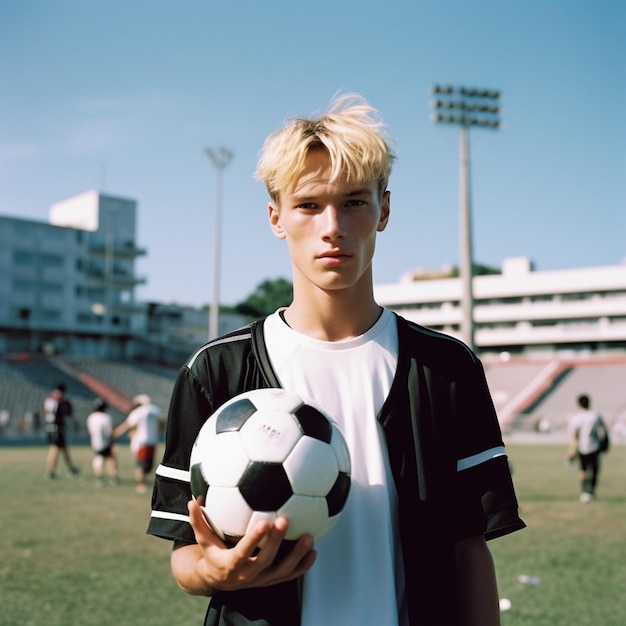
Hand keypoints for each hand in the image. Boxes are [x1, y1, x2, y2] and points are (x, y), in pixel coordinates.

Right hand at [181, 498, 316, 592]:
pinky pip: (290, 576)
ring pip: (282, 571)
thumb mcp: (203, 539)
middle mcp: (247, 575)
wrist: (219, 580)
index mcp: (231, 564)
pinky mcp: (272, 581)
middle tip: (286, 520)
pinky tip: (314, 551)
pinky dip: (303, 565)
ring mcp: (262, 580)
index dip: (253, 539)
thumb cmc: (213, 553)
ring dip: (297, 555)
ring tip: (309, 537)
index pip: (242, 552)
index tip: (264, 522)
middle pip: (265, 560)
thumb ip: (198, 520)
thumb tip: (192, 500)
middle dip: (276, 542)